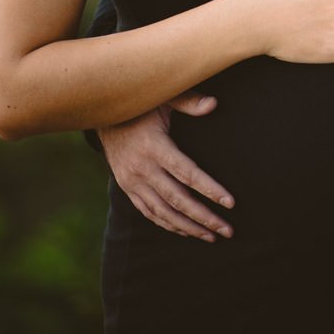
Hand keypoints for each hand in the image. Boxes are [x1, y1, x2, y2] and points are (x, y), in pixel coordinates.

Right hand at [98, 91, 235, 239]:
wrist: (103, 116)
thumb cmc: (141, 105)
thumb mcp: (163, 98)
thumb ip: (188, 101)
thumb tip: (213, 104)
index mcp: (154, 146)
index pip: (187, 173)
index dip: (209, 189)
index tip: (230, 202)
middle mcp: (142, 168)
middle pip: (178, 199)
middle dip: (205, 217)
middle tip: (227, 230)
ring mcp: (132, 181)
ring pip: (163, 212)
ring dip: (189, 227)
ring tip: (212, 236)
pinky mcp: (127, 188)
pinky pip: (149, 212)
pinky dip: (168, 224)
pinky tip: (186, 230)